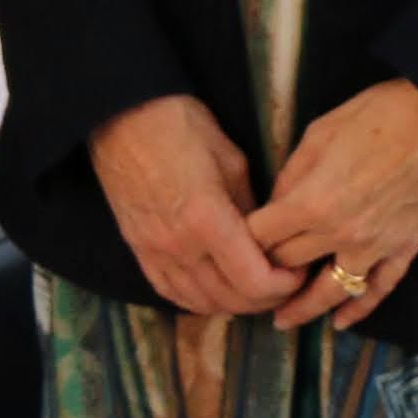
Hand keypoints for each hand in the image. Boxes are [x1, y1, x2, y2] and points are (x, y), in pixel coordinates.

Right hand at [90, 95, 300, 317]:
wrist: (120, 114)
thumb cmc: (180, 125)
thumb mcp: (232, 161)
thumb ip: (251, 209)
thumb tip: (266, 239)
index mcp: (207, 220)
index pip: (255, 282)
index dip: (285, 284)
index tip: (296, 267)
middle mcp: (179, 245)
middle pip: (231, 300)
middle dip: (266, 297)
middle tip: (283, 279)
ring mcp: (153, 251)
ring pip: (201, 303)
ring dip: (234, 302)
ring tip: (252, 284)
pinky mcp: (137, 248)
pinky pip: (169, 292)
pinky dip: (197, 299)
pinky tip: (214, 289)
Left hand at [243, 79, 417, 332]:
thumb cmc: (377, 115)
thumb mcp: (317, 136)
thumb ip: (290, 178)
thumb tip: (275, 207)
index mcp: (313, 202)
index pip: (262, 237)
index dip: (241, 241)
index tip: (230, 244)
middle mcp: (342, 233)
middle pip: (290, 264)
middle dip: (266, 269)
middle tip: (247, 279)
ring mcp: (377, 246)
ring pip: (331, 291)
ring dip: (304, 309)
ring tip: (282, 322)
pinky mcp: (406, 248)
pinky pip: (379, 289)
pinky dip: (359, 309)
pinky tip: (340, 322)